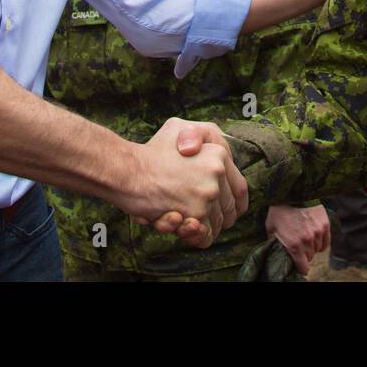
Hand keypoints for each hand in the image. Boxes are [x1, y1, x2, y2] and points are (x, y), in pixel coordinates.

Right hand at [129, 118, 246, 247]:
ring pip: (217, 223)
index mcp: (218, 154)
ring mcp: (208, 194)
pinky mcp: (195, 214)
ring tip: (186, 221)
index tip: (230, 212)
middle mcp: (217, 173)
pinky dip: (197, 237)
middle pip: (229, 208)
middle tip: (202, 219)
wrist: (128, 171)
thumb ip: (200, 136)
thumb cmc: (151, 151)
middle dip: (218, 218)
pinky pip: (204, 234)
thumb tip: (210, 150)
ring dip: (203, 228)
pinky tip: (183, 226)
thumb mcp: (178, 129)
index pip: (239, 187)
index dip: (235, 203)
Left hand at [265, 204, 329, 274]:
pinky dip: (321, 241)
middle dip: (304, 254)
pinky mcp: (325, 224)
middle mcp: (308, 241)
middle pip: (310, 257)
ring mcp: (318, 232)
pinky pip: (326, 241)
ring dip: (312, 247)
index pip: (303, 268)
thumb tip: (277, 252)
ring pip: (318, 249)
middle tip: (298, 246)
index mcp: (294, 245)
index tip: (298, 265)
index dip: (300, 268)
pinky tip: (314, 236)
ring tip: (304, 238)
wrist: (291, 191)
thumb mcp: (271, 228)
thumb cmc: (279, 210)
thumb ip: (275, 243)